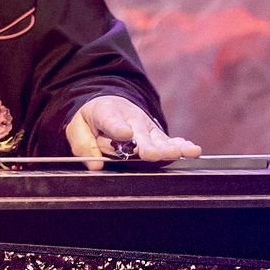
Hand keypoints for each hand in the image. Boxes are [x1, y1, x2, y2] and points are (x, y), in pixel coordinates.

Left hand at [65, 95, 200, 169]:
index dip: (118, 128)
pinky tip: (192, 150)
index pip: (111, 121)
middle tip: (151, 154)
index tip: (126, 135)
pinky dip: (181, 145)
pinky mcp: (156, 136)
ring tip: (179, 153)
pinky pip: (169, 142)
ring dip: (169, 147)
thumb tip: (96, 165)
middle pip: (140, 134)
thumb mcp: (77, 128)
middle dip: (147, 145)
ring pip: (158, 139)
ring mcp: (146, 127)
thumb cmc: (92, 119)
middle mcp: (131, 119)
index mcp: (106, 113)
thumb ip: (83, 146)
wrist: (109, 104)